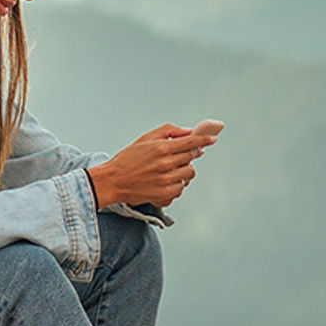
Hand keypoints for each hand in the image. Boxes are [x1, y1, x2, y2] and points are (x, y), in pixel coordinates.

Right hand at [86, 123, 218, 207]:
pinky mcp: (164, 194)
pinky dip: (179, 183)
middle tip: (189, 153)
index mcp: (161, 148)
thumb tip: (187, 131)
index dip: (204, 139)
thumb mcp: (145, 139)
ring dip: (186, 170)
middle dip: (193, 154)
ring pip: (189, 174)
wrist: (112, 181)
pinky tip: (169, 180)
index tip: (212, 139)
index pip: (191, 142)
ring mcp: (166, 180)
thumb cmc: (127, 159)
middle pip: (192, 157)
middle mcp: (166, 164)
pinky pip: (182, 188)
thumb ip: (168, 131)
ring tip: (174, 168)